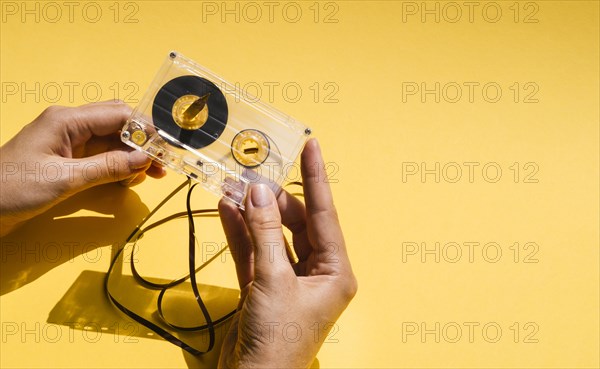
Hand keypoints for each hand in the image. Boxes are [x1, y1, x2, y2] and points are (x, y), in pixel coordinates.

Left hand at [0, 101, 164, 235]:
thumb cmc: (12, 188)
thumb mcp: (65, 179)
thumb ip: (108, 168)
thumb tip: (143, 160)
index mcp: (67, 120)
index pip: (118, 115)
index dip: (145, 130)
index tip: (163, 150)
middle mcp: (70, 124)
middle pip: (118, 123)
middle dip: (142, 142)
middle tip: (160, 164)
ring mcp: (68, 140)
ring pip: (112, 139)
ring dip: (132, 155)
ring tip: (150, 175)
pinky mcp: (67, 156)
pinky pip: (101, 154)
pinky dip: (118, 164)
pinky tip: (129, 177)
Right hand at [217, 139, 356, 367]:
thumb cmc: (278, 340)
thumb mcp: (272, 281)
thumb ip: (264, 233)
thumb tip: (257, 193)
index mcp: (335, 272)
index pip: (325, 214)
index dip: (316, 177)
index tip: (312, 146)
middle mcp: (317, 273)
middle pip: (297, 223)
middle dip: (274, 199)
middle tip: (253, 173)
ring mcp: (289, 280)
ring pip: (272, 236)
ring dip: (253, 214)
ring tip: (234, 185)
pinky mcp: (264, 288)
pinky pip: (254, 252)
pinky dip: (241, 233)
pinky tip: (227, 209)